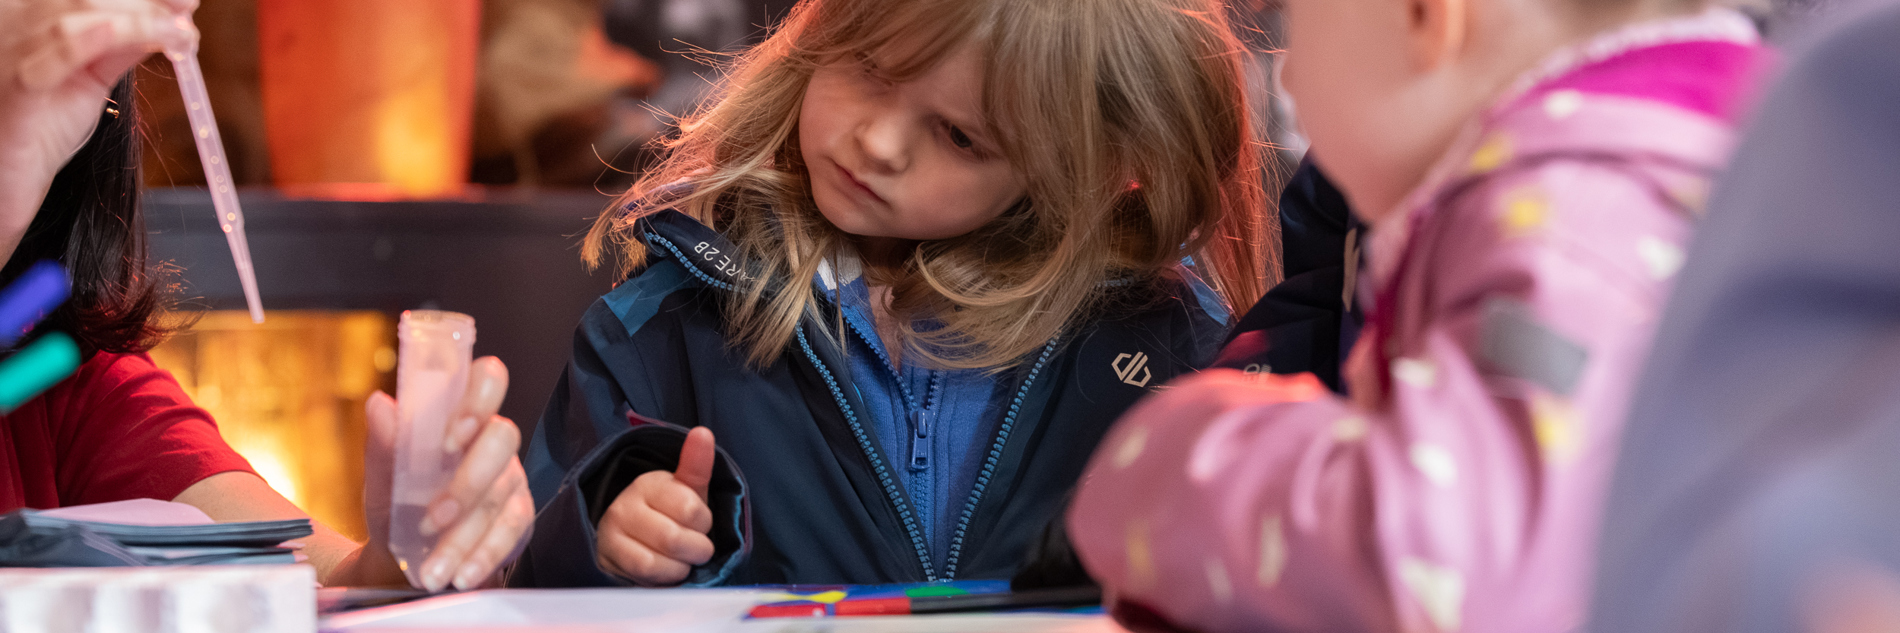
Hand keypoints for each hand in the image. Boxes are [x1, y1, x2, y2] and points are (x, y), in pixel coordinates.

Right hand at [0, 0, 197, 256]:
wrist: (5, 181)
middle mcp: (14, 25)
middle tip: (187, 18)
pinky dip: (88, 41)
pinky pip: (52, 59)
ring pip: (75, 18)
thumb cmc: (38, 128)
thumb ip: (119, 49)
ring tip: (179, 34)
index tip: (185, 2)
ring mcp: (11, 55)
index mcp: (29, 16)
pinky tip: (117, 31)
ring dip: (137, 21)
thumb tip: (170, 22)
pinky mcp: (17, 91)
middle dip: (144, 5)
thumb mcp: (88, 81)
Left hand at [364, 356, 534, 591]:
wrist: (401, 558)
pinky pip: (511, 531)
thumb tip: (380, 404)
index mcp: (459, 416)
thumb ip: (384, 446)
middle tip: (430, 520)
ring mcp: (509, 478)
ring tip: (432, 570)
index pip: (486, 380)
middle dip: (467, 482)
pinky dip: (483, 555)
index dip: (477, 400)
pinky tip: (461, 574)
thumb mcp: (383, 480)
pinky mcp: (518, 515)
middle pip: (503, 438)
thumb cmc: (397, 506)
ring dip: (463, 536)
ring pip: (499, 496)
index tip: (448, 439)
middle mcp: (491, 441)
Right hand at [596, 426, 716, 585]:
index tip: (699, 522)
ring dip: (680, 566)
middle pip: (674, 539)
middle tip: (695, 546)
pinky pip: (643, 574)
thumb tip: (703, 432)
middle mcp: (625, 505)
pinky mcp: (606, 558)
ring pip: (658, 561)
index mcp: (648, 483)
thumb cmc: (668, 513)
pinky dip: (664, 577)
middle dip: (695, 548)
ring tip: (681, 559)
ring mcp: (611, 533)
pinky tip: (666, 569)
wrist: (632, 538)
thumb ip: (697, 464)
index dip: (703, 523)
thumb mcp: (688, 490)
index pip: (690, 509)